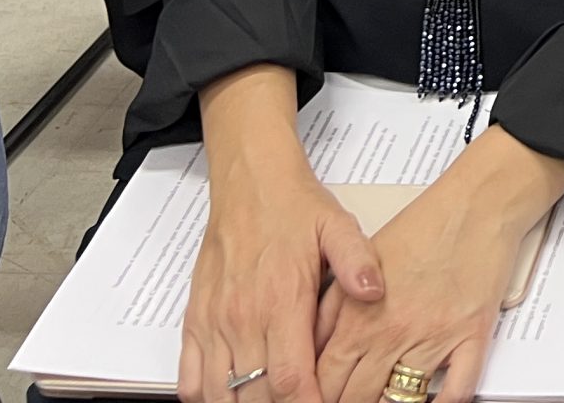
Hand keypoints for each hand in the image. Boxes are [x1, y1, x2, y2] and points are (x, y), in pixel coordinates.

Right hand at [178, 163, 381, 402]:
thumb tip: (374, 291)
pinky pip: (189, 379)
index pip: (291, 379)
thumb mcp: (338, 226)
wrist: (249, 182)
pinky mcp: (194, 322)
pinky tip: (230, 397)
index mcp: (281, 301)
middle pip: (256, 396)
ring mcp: (214, 324)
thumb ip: (357, 261)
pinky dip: (206, 397)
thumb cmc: (294, 207)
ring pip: (220, 394)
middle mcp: (243, 318)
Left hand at [314, 132, 563, 402]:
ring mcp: (432, 338)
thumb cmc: (423, 226)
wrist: (477, 202)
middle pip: (355, 398)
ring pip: (399, 400)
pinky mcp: (471, 337)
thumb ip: (329, 309)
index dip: (316, 396)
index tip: (318, 397)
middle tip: (351, 398)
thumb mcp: (358, 262)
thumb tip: (310, 350)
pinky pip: (455, 391)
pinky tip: (434, 402)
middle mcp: (390, 332)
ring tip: (386, 399)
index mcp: (357, 314)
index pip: (323, 379)